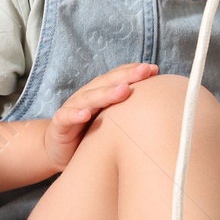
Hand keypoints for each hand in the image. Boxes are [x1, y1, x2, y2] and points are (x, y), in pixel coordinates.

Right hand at [44, 62, 159, 172]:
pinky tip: (85, 113)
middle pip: (107, 82)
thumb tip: (161, 110)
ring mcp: (72, 108)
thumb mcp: (112, 123)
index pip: (118, 78)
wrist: (58, 150)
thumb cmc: (90, 134)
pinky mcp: (60, 125)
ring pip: (89, 97)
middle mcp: (88, 96)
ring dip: (106, 93)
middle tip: (144, 71)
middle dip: (126, 75)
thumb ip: (129, 113)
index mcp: (101, 94)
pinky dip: (75, 114)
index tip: (154, 69)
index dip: (134, 71)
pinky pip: (66, 117)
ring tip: (123, 90)